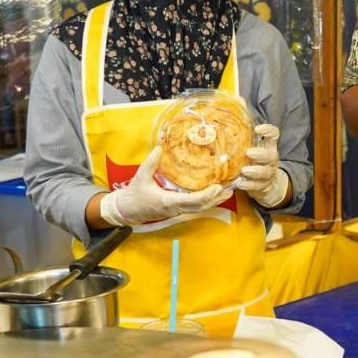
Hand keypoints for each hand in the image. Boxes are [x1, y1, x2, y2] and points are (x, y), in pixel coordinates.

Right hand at [99, 147, 224, 225]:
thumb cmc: (134, 194)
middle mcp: (175, 208)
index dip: (205, 196)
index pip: (191, 201)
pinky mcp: (177, 210)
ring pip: (199, 209)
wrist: (127, 210)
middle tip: (229, 189)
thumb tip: (160, 147)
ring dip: (214, 201)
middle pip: (200, 206)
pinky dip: (206, 201)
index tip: (216, 188)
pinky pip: (195, 207)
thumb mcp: (140, 176)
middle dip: (215, 199)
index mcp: (167, 201)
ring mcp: (177, 211)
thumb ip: (151, 162)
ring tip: (228, 191)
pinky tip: (215, 195)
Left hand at [236, 123, 290, 208]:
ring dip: (254, 171)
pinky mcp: (262, 186)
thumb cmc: (253, 160)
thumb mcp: (251, 147)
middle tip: (249, 153)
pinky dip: (248, 185)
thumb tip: (227, 114)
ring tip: (244, 170)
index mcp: (268, 146)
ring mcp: (268, 173)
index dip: (268, 131)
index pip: (273, 134)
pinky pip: (256, 186)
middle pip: (270, 156)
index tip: (257, 128)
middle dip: (260, 154)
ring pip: (265, 172)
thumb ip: (243, 135)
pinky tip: (239, 183)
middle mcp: (271, 159)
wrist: (265, 183)